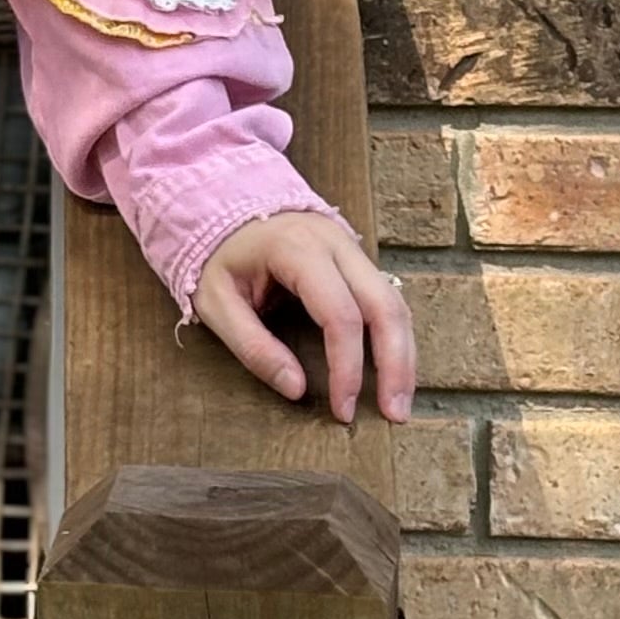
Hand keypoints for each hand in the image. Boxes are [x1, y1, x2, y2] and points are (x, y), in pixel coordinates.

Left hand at [194, 215, 415, 424]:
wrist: (222, 205)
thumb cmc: (217, 256)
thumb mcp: (215, 303)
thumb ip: (252, 346)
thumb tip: (296, 389)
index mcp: (297, 250)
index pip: (340, 315)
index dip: (348, 367)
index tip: (344, 409)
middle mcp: (336, 243)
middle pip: (384, 306)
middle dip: (396, 365)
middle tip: (395, 414)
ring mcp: (350, 248)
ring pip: (395, 302)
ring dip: (404, 354)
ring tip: (400, 401)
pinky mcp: (355, 259)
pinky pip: (386, 298)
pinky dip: (393, 336)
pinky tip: (393, 369)